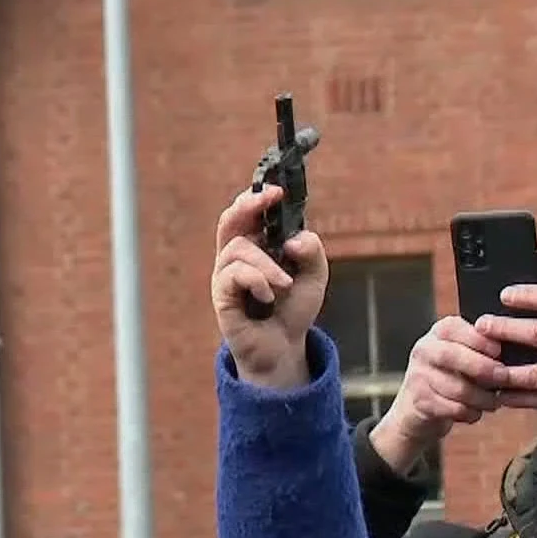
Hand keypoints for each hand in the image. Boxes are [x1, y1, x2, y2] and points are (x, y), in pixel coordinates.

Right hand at [210, 184, 329, 390]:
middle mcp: (238, 255)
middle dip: (248, 204)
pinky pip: (233, 273)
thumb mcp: (315, 275)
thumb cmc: (294, 308)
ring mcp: (226, 274)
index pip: (249, 212)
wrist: (285, 346)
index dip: (259, 196)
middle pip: (230, 218)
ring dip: (267, 264)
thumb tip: (293, 240)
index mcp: (257, 244)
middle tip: (269, 197)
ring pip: (238, 248)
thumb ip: (312, 251)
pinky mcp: (221, 294)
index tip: (279, 191)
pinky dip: (257, 280)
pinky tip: (268, 296)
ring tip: (285, 284)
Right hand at [368, 316, 514, 473]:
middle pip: (455, 356)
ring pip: (458, 388)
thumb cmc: (452, 375)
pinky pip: (453, 408)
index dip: (483, 342)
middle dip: (484, 369)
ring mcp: (419, 376)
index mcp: (440, 331)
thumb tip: (515, 349)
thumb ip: (482, 347)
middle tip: (504, 378)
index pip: (461, 329)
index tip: (501, 352)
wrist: (415, 407)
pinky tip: (475, 413)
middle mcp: (424, 349)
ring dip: (482, 398)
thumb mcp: (463, 352)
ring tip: (494, 402)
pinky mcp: (420, 401)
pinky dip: (470, 413)